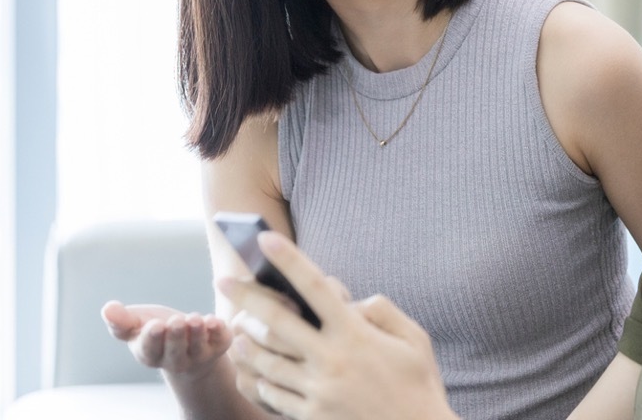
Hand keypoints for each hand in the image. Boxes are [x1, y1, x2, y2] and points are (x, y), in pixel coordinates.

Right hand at [101, 301, 230, 376]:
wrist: (189, 343)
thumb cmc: (158, 331)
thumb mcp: (138, 324)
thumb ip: (122, 320)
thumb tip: (107, 308)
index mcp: (151, 353)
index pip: (150, 349)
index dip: (152, 338)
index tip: (155, 325)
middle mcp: (175, 359)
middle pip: (175, 352)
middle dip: (176, 336)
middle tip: (176, 321)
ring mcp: (198, 355)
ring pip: (198, 347)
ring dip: (196, 333)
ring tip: (194, 318)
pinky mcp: (219, 345)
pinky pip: (220, 341)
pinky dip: (218, 331)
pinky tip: (214, 320)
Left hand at [219, 232, 458, 419]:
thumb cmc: (418, 383)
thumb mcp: (414, 338)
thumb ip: (382, 311)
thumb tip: (352, 302)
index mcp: (355, 334)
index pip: (315, 288)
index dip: (289, 261)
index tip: (266, 239)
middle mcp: (330, 359)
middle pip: (277, 321)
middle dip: (246, 297)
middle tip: (223, 279)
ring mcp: (317, 390)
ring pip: (266, 360)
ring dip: (244, 341)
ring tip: (232, 330)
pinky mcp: (310, 416)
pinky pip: (272, 394)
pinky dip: (258, 379)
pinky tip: (251, 370)